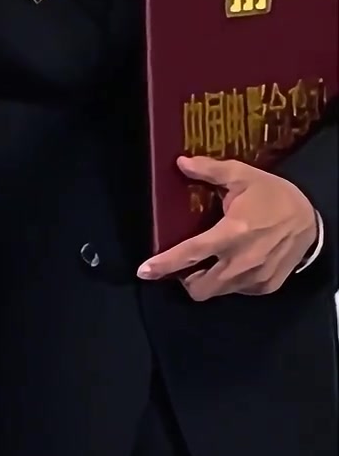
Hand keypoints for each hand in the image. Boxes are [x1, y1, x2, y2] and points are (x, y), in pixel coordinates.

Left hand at [138, 155, 318, 298]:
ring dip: (206, 281)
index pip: (191, 254)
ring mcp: (255, 278)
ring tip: (209, 262)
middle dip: (184, 280)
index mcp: (233, 232)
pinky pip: (237, 291)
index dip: (165, 264)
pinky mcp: (266, 286)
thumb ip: (210, 171)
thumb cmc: (272, 195)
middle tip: (185, 264)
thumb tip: (180, 163)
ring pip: (217, 292)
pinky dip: (228, 282)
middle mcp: (242, 261)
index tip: (144, 271)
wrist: (311, 219)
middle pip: (199, 288)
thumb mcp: (242, 175)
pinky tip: (233, 263)